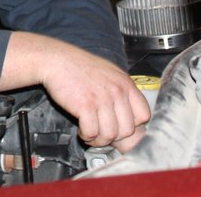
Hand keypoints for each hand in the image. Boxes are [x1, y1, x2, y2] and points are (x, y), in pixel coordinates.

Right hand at [1, 32, 149, 149]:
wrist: (57, 60)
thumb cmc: (79, 67)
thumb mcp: (108, 74)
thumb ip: (121, 94)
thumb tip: (128, 121)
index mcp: (125, 83)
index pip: (144, 115)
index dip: (134, 125)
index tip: (121, 127)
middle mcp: (117, 91)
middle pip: (127, 130)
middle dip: (114, 137)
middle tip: (102, 133)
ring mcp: (102, 99)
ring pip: (110, 135)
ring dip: (99, 139)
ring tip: (91, 133)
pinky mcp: (86, 106)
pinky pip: (92, 133)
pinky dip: (86, 136)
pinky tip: (82, 130)